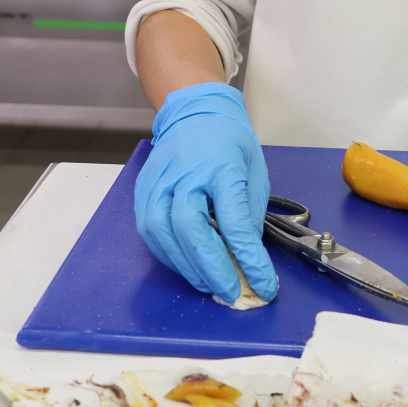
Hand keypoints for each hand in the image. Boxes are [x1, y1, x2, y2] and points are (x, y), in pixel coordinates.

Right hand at [134, 82, 278, 302]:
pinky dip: (169, 255)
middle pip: (191, 229)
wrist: (195, 113)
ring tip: (210, 284)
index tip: (264, 284)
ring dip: (188, 267)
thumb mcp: (254, 172)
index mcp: (221, 166)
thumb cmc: (229, 142)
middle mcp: (186, 173)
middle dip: (213, 269)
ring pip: (164, 234)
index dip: (249, 259)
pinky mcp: (143, 191)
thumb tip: (247, 257)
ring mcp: (159, 182)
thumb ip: (250, 214)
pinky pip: (151, 232)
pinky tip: (188, 265)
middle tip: (232, 293)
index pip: (235, 221)